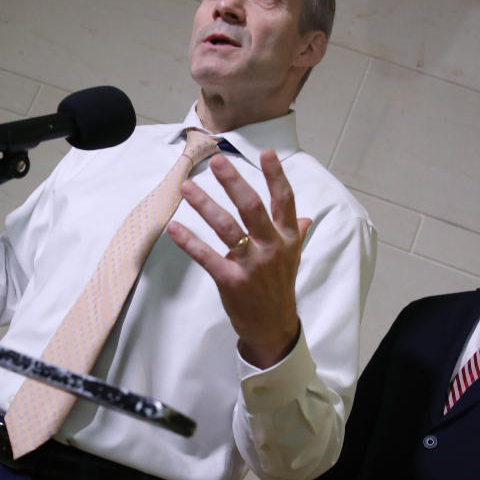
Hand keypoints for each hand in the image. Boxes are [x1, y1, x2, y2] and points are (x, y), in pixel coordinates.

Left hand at [167, 149, 311, 368]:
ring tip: (186, 187)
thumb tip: (305, 216)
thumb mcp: (293, 258)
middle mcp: (271, 247)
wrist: (273, 327)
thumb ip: (295, 233)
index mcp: (287, 238)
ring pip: (227, 228)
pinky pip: (208, 257)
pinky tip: (174, 228)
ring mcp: (252, 265)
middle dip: (233, 183)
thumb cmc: (279, 287)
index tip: (265, 153)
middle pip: (252, 208)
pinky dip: (189, 242)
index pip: (284, 201)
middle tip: (216, 161)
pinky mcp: (231, 281)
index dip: (276, 176)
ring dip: (205, 205)